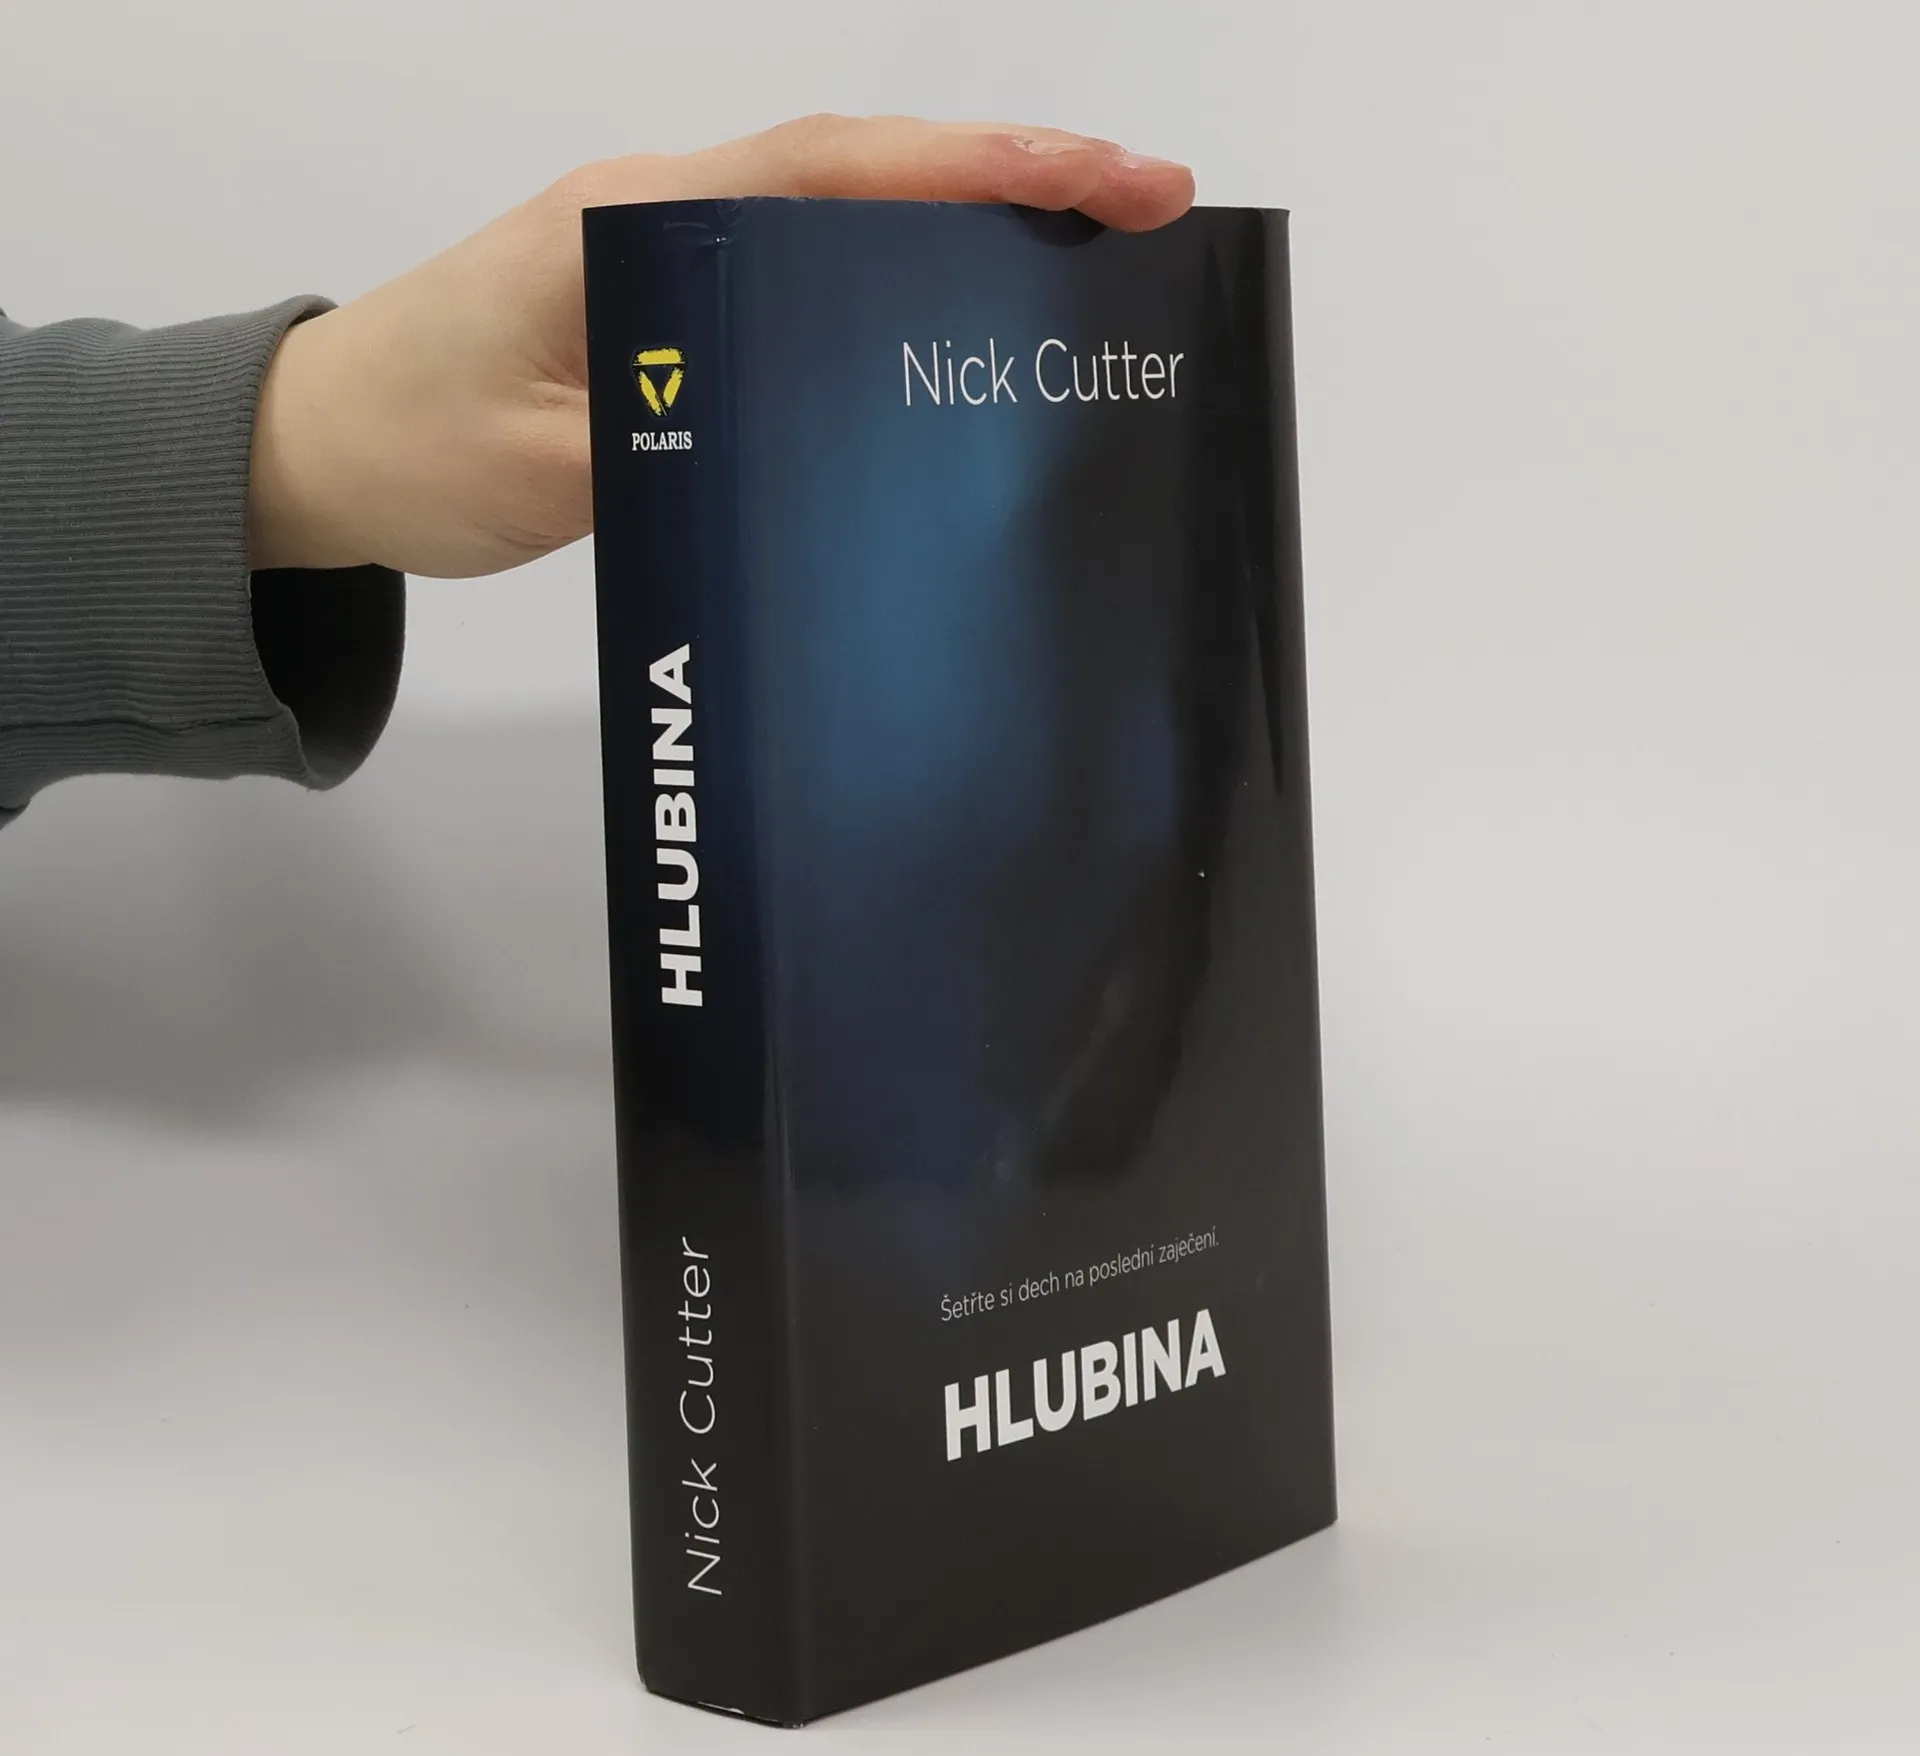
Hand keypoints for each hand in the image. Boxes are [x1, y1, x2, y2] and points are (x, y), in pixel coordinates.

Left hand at [247, 115, 1194, 577]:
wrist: (318, 445)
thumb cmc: (410, 443)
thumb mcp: (544, 470)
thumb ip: (671, 450)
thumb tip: (804, 453)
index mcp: (637, 226)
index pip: (835, 174)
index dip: (978, 168)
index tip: (1106, 176)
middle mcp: (665, 218)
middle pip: (865, 176)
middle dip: (1010, 181)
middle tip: (1148, 212)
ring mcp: (669, 260)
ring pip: (843, 221)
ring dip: (963, 227)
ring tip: (1087, 266)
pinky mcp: (670, 315)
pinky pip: (803, 282)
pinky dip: (892, 285)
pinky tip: (953, 327)